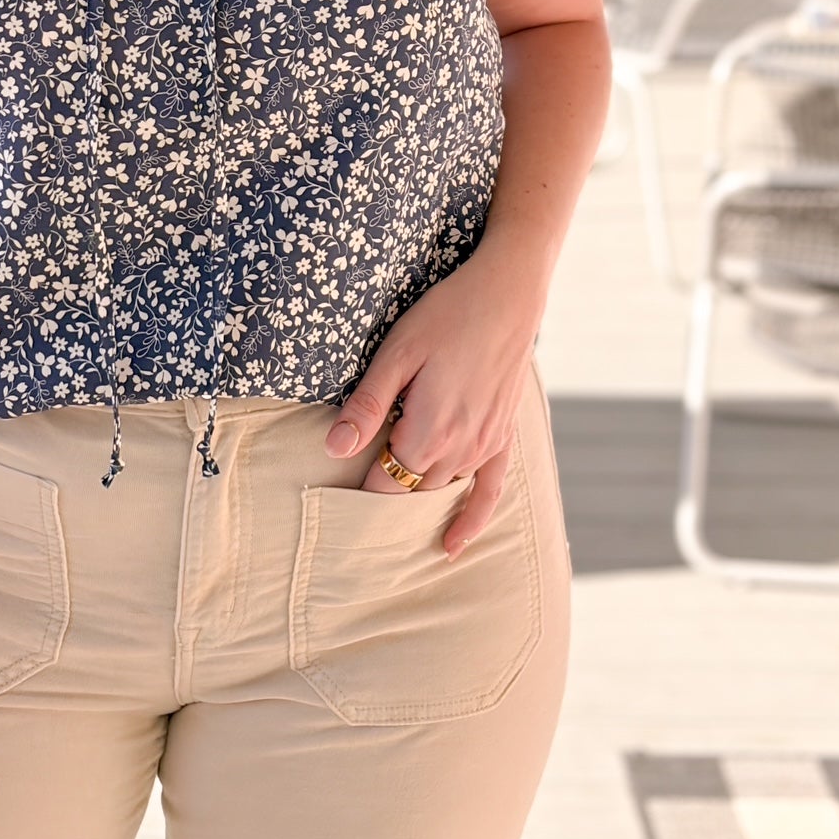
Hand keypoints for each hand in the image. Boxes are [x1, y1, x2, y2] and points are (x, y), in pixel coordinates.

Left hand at [323, 245, 541, 559]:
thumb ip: (367, 406)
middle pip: (412, 491)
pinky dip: (472, 520)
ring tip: (387, 524)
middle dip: (384, 497)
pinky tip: (453, 544)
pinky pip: (490, 491)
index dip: (358, 494)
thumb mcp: (396, 354)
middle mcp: (460, 449)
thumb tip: (333, 450)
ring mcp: (486, 445)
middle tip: (352, 514)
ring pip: (443, 490)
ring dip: (417, 502)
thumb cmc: (446, 315)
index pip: (385, 483)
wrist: (507, 295)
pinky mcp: (503, 435)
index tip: (332, 505)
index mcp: (428, 432)